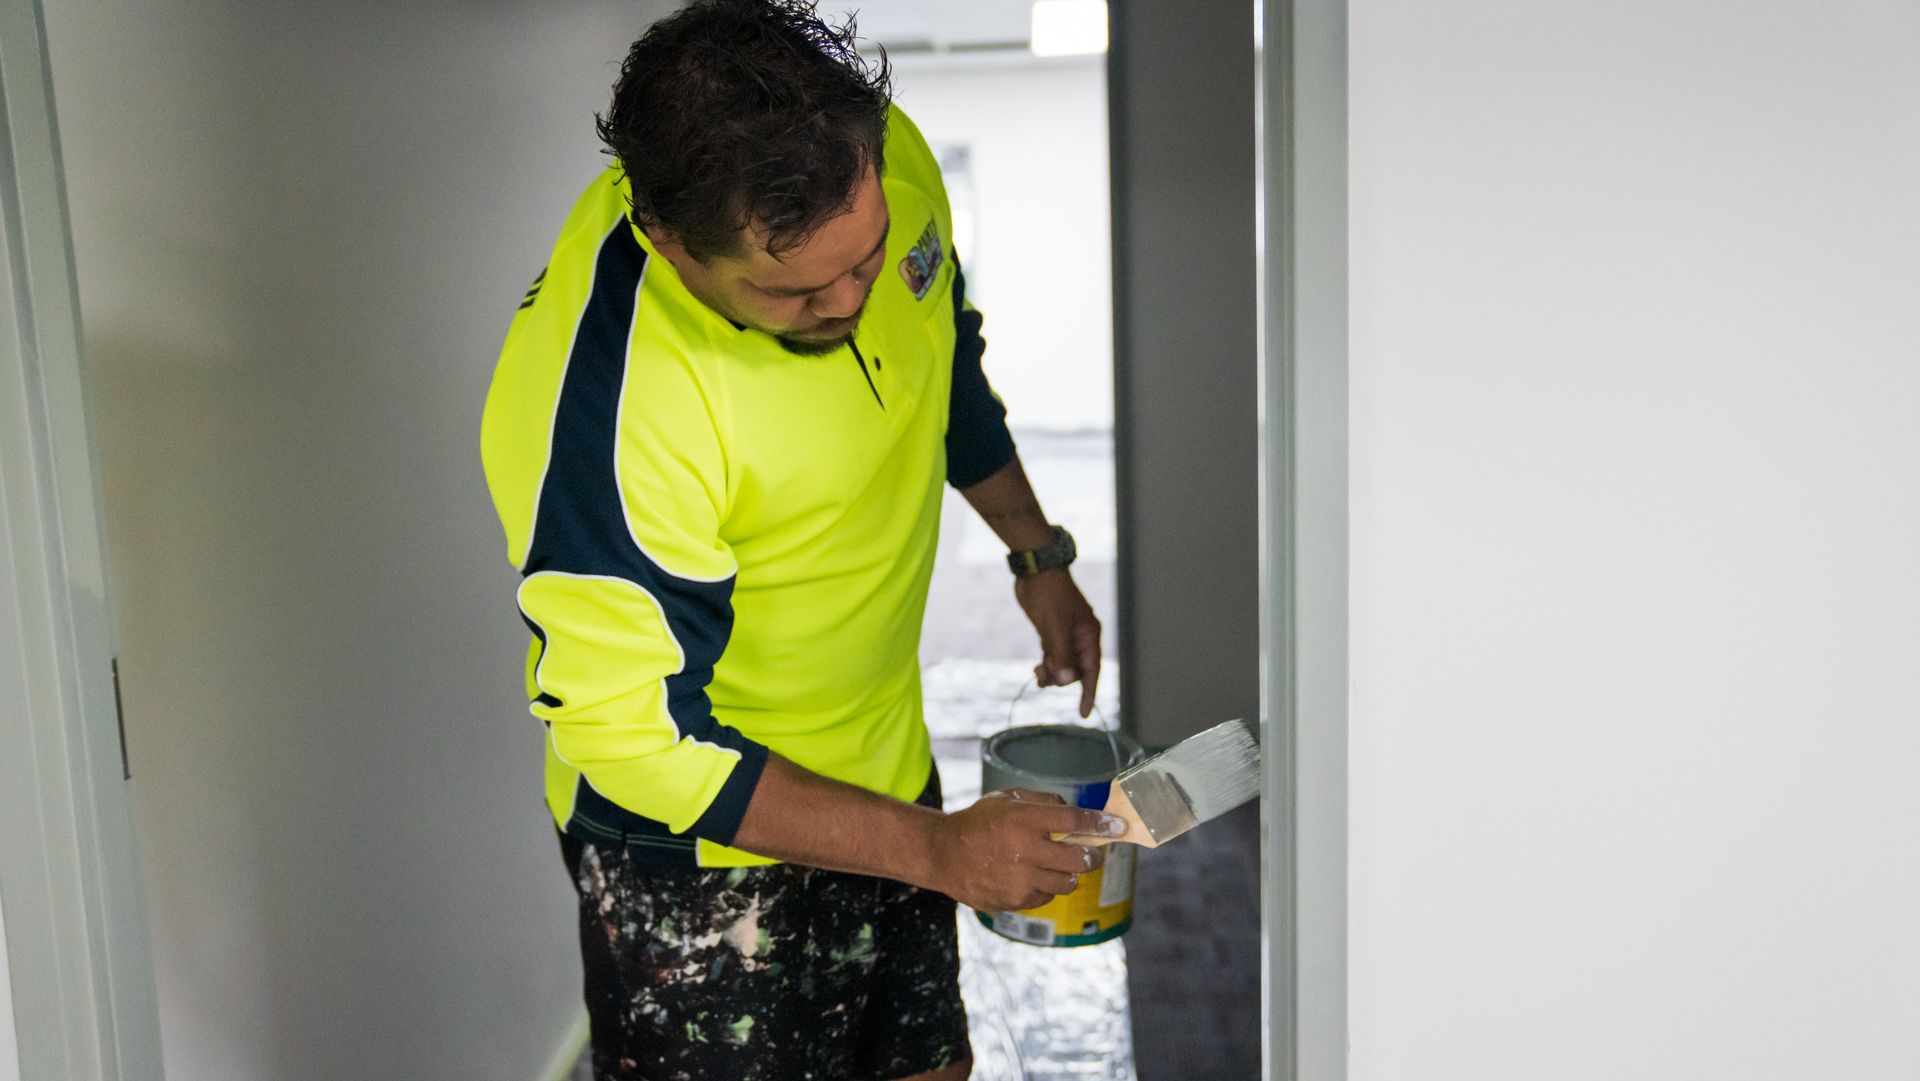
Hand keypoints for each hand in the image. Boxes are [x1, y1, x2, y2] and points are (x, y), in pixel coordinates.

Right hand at [926, 789, 1122, 911]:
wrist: (944, 855)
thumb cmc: (979, 822)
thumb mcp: (1008, 798)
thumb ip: (1044, 801)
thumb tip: (1075, 811)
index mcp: (1024, 820)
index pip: (1075, 822)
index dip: (1101, 824)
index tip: (1119, 826)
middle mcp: (1025, 851)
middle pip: (1080, 859)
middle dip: (1092, 856)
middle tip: (1092, 853)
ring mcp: (1021, 879)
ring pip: (1068, 882)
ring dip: (1068, 873)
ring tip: (1055, 864)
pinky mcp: (1016, 900)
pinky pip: (1047, 896)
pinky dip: (1046, 886)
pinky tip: (1031, 876)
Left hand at [1014, 568, 1102, 716]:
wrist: (1035, 571)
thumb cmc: (1049, 595)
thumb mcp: (1054, 627)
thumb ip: (1060, 655)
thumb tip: (1065, 681)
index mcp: (1088, 636)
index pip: (1092, 670)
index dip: (1088, 693)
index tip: (1083, 714)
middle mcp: (1080, 638)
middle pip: (1075, 671)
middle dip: (1061, 678)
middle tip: (1041, 675)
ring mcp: (1066, 636)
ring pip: (1062, 665)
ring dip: (1050, 673)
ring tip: (1036, 673)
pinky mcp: (1052, 633)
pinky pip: (1053, 657)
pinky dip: (1046, 665)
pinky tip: (1037, 668)